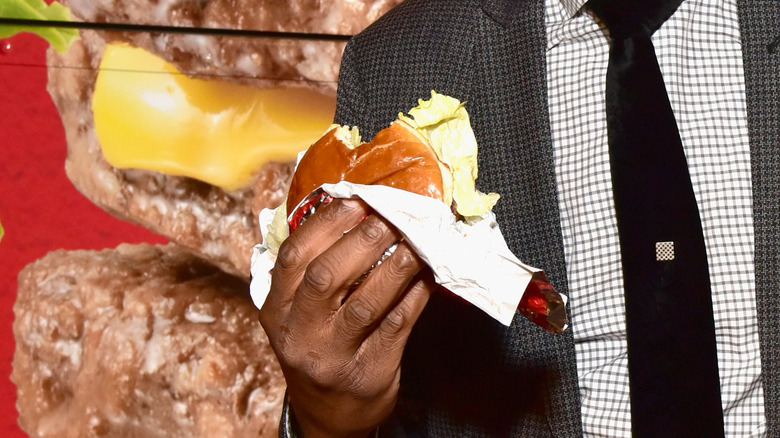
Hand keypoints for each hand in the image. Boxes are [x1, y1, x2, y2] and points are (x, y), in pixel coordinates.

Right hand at [259, 198, 432, 437]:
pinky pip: (396, 326)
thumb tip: (354, 212)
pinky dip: (415, 295)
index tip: (355, 200)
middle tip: (390, 215)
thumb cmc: (317, 349)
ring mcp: (333, 356)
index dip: (326, 223)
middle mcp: (299, 333)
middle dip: (362, 239)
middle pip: (326, 276)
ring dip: (395, 265)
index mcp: (276, 309)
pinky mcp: (369, 372)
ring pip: (365, 302)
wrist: (328, 414)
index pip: (294, 256)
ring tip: (416, 239)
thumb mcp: (298, 314)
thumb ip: (312, 272)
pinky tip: (427, 274)